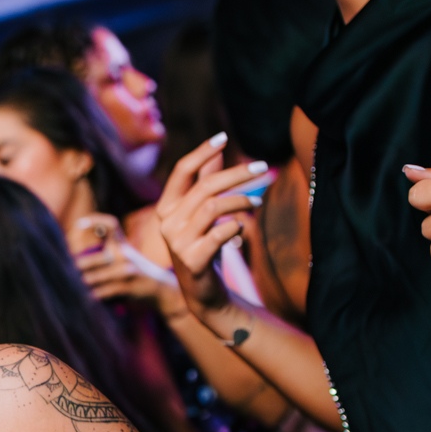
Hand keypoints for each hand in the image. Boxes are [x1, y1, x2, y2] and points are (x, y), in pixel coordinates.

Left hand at [68, 213, 180, 310]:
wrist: (160, 287)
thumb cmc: (133, 271)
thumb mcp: (122, 256)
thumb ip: (104, 252)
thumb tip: (74, 259)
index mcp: (121, 244)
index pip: (110, 225)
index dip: (95, 221)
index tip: (78, 224)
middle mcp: (125, 254)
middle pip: (99, 256)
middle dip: (84, 264)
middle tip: (74, 268)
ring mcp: (128, 270)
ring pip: (100, 276)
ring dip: (89, 281)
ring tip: (82, 284)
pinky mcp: (130, 286)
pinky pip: (108, 290)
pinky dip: (98, 294)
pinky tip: (93, 296)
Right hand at [156, 137, 270, 317]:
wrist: (203, 294)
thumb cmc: (204, 248)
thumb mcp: (202, 216)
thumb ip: (204, 184)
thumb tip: (215, 153)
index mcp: (166, 208)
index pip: (182, 171)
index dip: (202, 152)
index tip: (223, 138)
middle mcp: (167, 223)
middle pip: (205, 186)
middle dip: (237, 173)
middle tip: (263, 167)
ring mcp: (177, 242)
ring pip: (214, 206)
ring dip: (241, 201)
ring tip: (258, 203)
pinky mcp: (192, 260)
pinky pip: (221, 233)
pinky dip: (236, 227)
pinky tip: (242, 231)